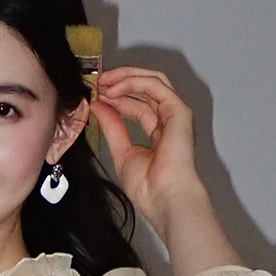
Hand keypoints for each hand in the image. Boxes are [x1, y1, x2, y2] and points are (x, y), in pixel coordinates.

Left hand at [91, 66, 241, 275]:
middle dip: (121, 81)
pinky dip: (134, 82)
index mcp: (158, 133)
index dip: (116, 96)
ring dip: (126, 77)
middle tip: (99, 81)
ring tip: (105, 81)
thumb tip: (98, 105)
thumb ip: (112, 127)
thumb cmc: (149, 188)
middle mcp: (169, 121)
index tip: (96, 94)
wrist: (164, 199)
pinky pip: (156, 86)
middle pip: (146, 89)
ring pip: (153, 81)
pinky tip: (115, 88)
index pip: (137, 105)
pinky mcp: (179, 110)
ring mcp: (175, 114)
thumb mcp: (121, 152)